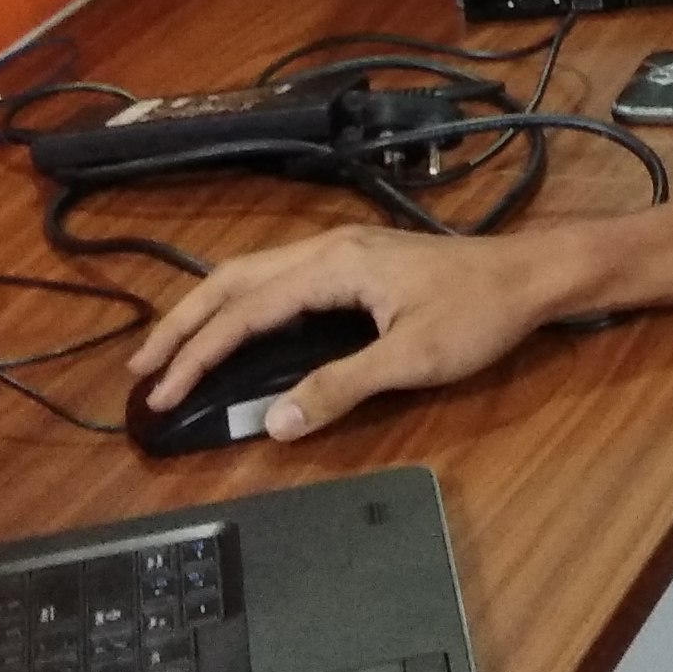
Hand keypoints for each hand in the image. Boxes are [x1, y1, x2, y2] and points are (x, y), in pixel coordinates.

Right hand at [127, 225, 564, 438]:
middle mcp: (327, 248)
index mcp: (333, 265)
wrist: (532, 276)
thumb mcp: (412, 358)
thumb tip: (271, 422)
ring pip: (252, 277)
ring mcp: (340, 252)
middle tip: (140, 368)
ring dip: (207, 313)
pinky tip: (234, 331)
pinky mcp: (354, 264)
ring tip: (171, 351)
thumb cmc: (479, 314)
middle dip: (182, 325)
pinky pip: (278, 282)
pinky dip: (241, 307)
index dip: (197, 354)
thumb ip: (339, 388)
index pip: (245, 311)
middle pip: (233, 282)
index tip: (160, 393)